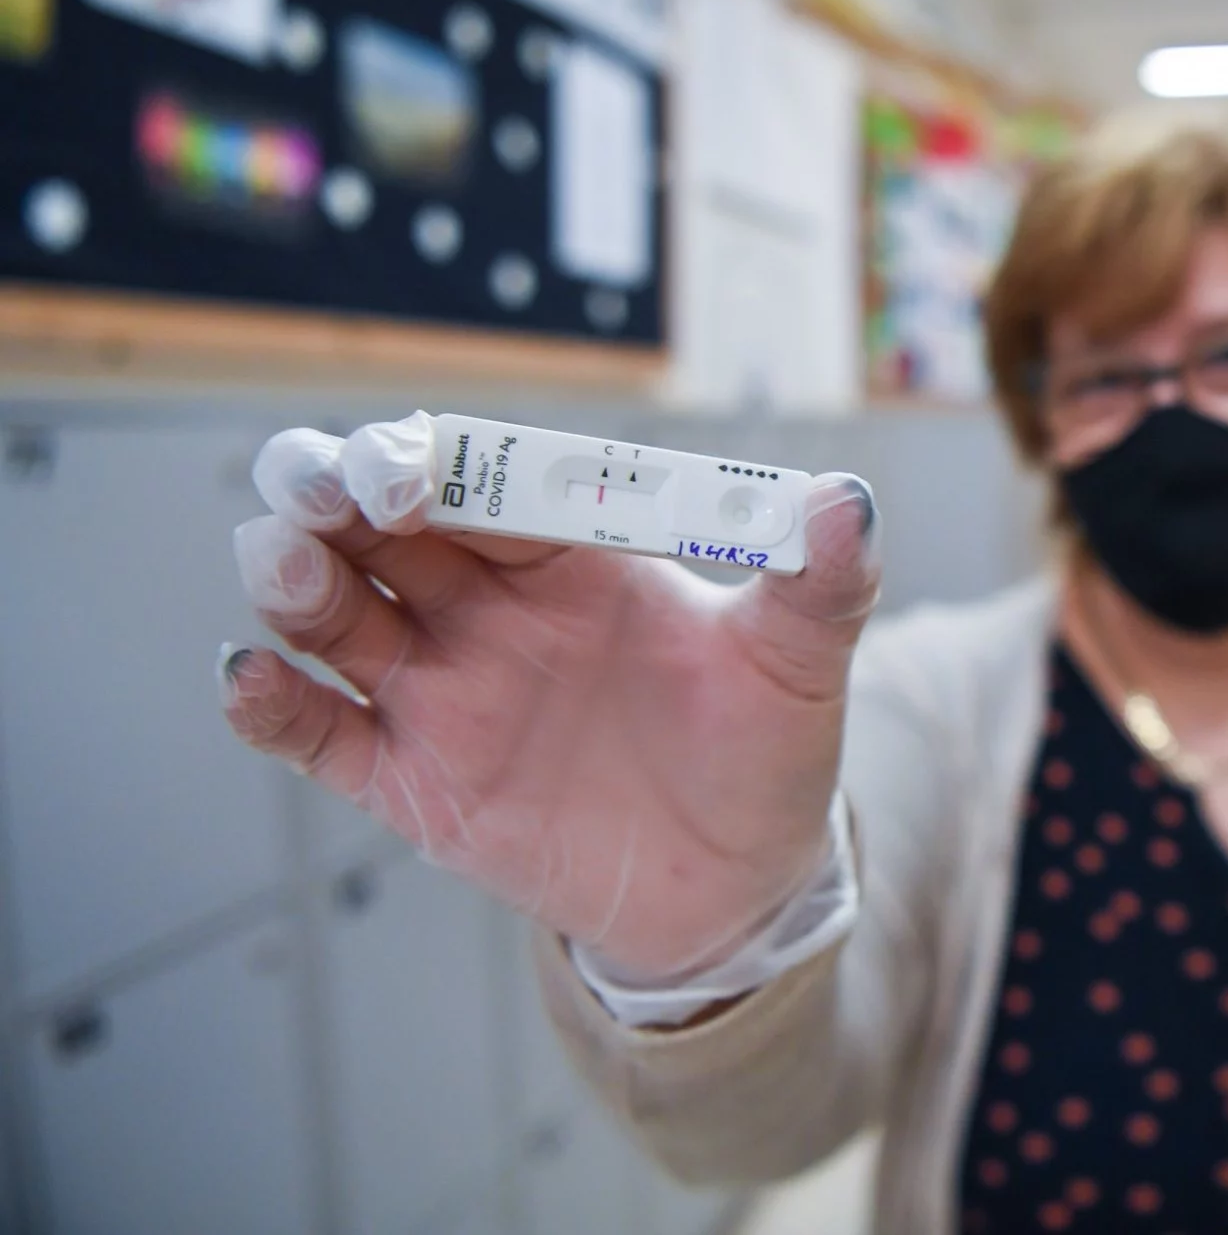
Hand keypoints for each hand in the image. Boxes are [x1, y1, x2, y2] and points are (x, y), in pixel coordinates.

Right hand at [219, 413, 879, 979]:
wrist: (739, 888)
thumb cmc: (765, 753)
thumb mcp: (804, 666)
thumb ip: (823, 582)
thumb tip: (850, 499)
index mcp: (574, 556)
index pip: (491, 484)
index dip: (448, 466)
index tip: (419, 464)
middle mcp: (492, 609)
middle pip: (386, 530)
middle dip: (339, 494)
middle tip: (320, 486)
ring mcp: (446, 692)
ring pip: (338, 617)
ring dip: (299, 583)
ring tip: (287, 564)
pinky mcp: (416, 781)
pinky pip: (324, 735)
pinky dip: (273, 706)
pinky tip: (251, 679)